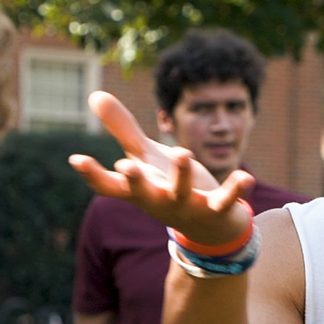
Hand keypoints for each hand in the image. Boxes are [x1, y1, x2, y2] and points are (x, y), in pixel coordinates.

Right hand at [69, 91, 254, 245]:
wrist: (208, 229)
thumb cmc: (168, 187)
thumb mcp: (145, 157)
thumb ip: (122, 129)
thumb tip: (94, 95)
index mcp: (139, 189)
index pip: (110, 187)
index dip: (93, 175)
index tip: (77, 159)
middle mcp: (158, 200)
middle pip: (142, 193)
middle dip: (135, 181)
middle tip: (127, 167)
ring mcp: (187, 206)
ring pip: (181, 193)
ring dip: (181, 175)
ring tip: (183, 152)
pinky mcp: (216, 209)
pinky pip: (225, 200)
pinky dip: (235, 189)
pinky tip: (246, 176)